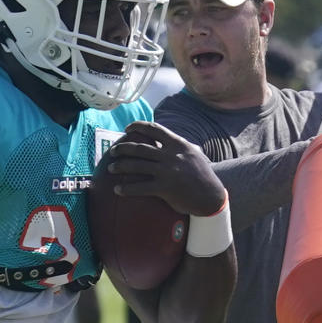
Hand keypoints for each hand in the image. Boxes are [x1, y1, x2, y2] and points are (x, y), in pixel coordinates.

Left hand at [105, 121, 226, 215]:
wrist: (211, 196)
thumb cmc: (202, 176)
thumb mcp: (193, 154)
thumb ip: (179, 147)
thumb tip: (167, 140)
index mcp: (178, 144)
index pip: (154, 129)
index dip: (138, 126)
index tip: (127, 128)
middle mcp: (170, 155)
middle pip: (140, 148)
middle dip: (123, 148)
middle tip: (113, 152)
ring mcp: (167, 171)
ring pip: (137, 166)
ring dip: (120, 166)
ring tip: (110, 168)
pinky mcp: (164, 188)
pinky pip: (140, 187)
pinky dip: (126, 188)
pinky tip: (117, 190)